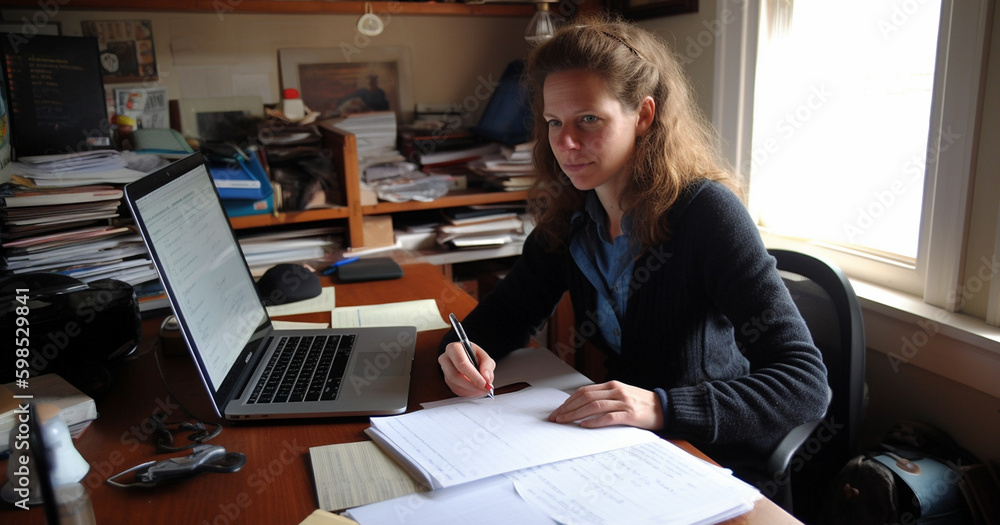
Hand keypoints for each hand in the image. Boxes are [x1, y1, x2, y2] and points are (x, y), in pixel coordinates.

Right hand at [438, 341, 495, 396]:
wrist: (468, 358)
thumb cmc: (475, 355)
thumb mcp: (484, 356)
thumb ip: (487, 365)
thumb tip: (486, 379)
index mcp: (454, 348)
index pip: (461, 363)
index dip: (473, 375)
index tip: (484, 383)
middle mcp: (445, 359)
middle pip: (454, 376)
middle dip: (471, 385)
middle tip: (484, 388)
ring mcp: (444, 371)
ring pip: (455, 385)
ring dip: (471, 390)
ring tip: (482, 388)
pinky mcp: (447, 381)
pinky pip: (456, 390)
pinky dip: (468, 392)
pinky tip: (476, 389)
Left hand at [548, 381, 663, 429]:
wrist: (665, 408)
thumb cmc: (642, 403)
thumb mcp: (622, 395)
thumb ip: (605, 397)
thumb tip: (583, 406)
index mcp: (612, 386)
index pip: (584, 391)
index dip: (569, 400)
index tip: (558, 410)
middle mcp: (616, 391)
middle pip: (586, 397)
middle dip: (568, 408)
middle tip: (556, 417)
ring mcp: (623, 402)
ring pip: (594, 406)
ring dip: (576, 414)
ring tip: (564, 421)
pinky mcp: (630, 415)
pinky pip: (609, 417)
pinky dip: (595, 421)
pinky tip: (584, 425)